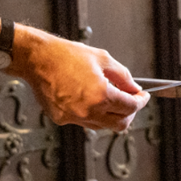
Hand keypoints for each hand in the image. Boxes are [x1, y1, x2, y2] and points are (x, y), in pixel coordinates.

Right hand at [15, 29, 147, 131]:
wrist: (37, 59)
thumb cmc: (66, 55)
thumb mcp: (103, 59)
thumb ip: (123, 76)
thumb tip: (134, 88)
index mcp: (101, 95)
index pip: (131, 107)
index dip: (141, 101)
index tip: (143, 97)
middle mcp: (88, 111)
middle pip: (120, 124)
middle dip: (130, 113)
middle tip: (131, 101)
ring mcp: (74, 117)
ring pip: (102, 125)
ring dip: (111, 114)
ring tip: (109, 97)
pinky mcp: (61, 119)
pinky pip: (83, 121)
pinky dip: (91, 113)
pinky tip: (88, 98)